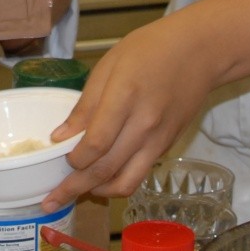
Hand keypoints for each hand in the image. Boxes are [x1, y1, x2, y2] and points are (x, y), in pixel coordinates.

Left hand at [38, 9, 217, 210]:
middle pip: (106, 168)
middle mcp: (144, 125)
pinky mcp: (167, 147)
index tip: (60, 157)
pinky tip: (102, 178)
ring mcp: (159, 140)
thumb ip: (85, 105)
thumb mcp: (108, 66)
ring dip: (98, 192)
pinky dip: (118, 182)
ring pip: (126, 182)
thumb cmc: (148, 50)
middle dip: (74, 187)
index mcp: (125, 97)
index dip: (74, 158)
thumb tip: (60, 137)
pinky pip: (139, 174)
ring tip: (78, 192)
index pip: (96, 143)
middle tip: (51, 200)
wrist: (199, 52)